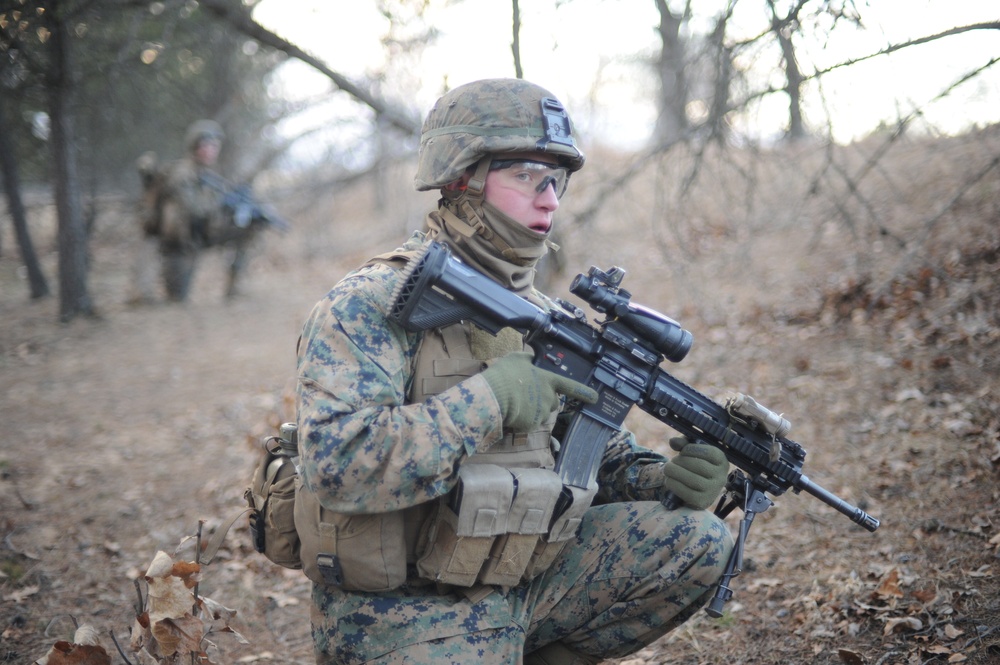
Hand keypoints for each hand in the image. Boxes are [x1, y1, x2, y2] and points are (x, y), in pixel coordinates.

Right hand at [481, 351, 597, 432]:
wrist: (493, 397)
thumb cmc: (506, 375)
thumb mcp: (517, 358)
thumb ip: (528, 359)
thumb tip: (532, 359)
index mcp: (548, 381)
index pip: (571, 386)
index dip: (584, 392)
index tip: (595, 397)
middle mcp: (549, 398)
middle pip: (553, 402)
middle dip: (544, 400)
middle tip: (527, 395)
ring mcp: (541, 413)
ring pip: (541, 413)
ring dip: (532, 410)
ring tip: (515, 403)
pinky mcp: (531, 426)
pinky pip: (528, 423)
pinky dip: (522, 420)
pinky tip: (511, 412)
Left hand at [661, 436, 728, 509]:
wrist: (696, 489)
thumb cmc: (695, 466)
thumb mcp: (692, 452)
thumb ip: (684, 443)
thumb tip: (673, 441)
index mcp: (722, 462)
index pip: (710, 453)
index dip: (692, 449)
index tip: (683, 451)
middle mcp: (721, 477)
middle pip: (700, 466)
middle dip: (681, 461)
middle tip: (672, 461)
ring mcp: (713, 491)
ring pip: (694, 480)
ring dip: (675, 472)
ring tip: (668, 469)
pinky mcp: (702, 502)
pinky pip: (687, 493)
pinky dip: (674, 485)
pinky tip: (669, 480)